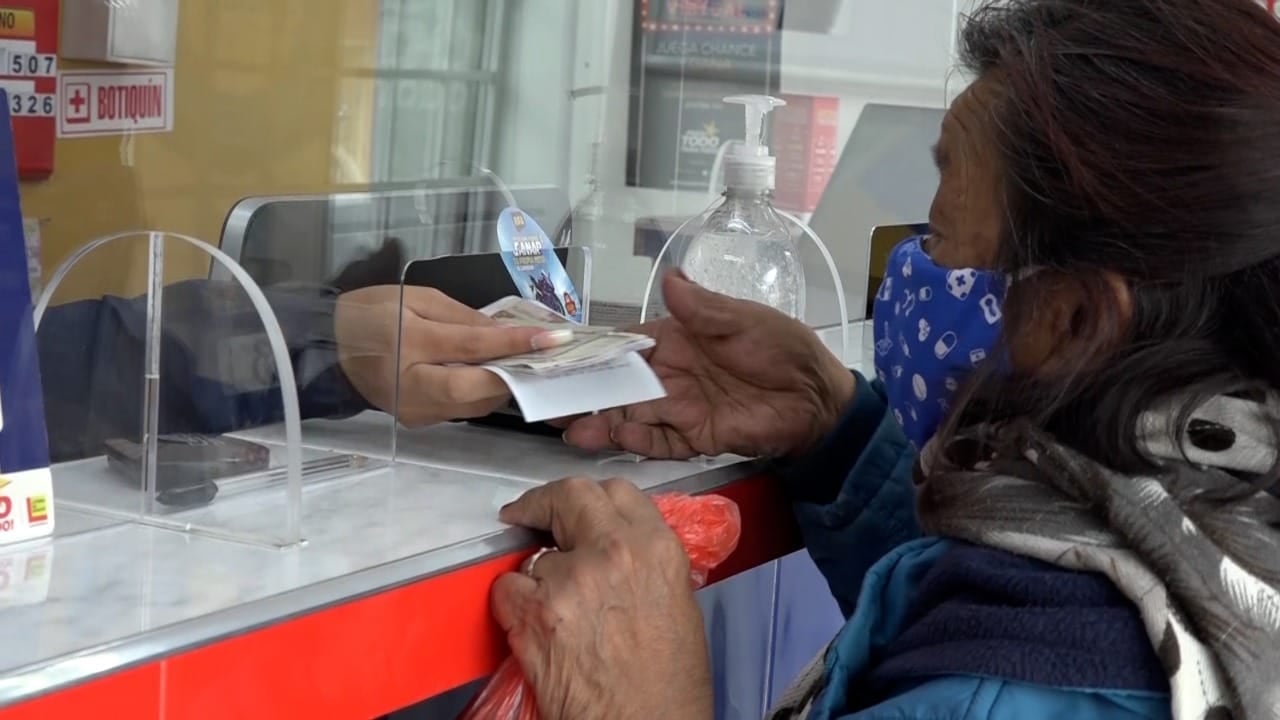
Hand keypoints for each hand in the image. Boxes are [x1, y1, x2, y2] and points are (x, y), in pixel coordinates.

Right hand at [334, 285, 569, 424]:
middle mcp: (411, 386)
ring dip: (503, 386)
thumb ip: (463, 317)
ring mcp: (414, 410)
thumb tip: (504, 332)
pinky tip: (496, 375)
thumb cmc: (371, 314)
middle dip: (515, 374)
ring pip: (474, 406)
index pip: (472, 347)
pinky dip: (483, 393)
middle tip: (546, 357)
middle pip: (476, 390)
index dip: (515, 343)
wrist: (328, 347)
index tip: (552, 338)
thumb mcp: (415, 299)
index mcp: (408, 344)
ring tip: (528, 364)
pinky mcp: (418, 420)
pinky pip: (461, 409)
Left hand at [493, 477, 712, 719]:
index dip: (591, 498)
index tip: (573, 505)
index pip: (617, 492)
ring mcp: (570, 580)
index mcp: (656, 550)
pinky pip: (506, 587)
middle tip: (530, 514)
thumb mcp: (678, 604)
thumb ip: (646, 562)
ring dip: (538, 576)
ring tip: (557, 613)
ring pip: (535, 553)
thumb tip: (617, 546)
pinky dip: (512, 604)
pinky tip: (533, 627)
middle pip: (571, 495)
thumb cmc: (668, 687)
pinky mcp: (534, 613)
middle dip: (547, 503)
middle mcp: (613, 554)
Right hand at [563, 272, 854, 458]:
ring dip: (602, 420)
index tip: (559, 355)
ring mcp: (682, 407)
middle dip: (585, 391)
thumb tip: (669, 278)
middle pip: (620, 383)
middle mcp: (671, 373)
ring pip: (633, 415)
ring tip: (570, 427)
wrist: (819, 399)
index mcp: (677, 338)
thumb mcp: (744, 320)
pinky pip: (660, 441)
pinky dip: (637, 442)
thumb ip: (703, 308)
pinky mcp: (696, 437)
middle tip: (547, 400)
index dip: (594, 350)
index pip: (626, 344)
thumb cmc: (783, 350)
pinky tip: (614, 440)